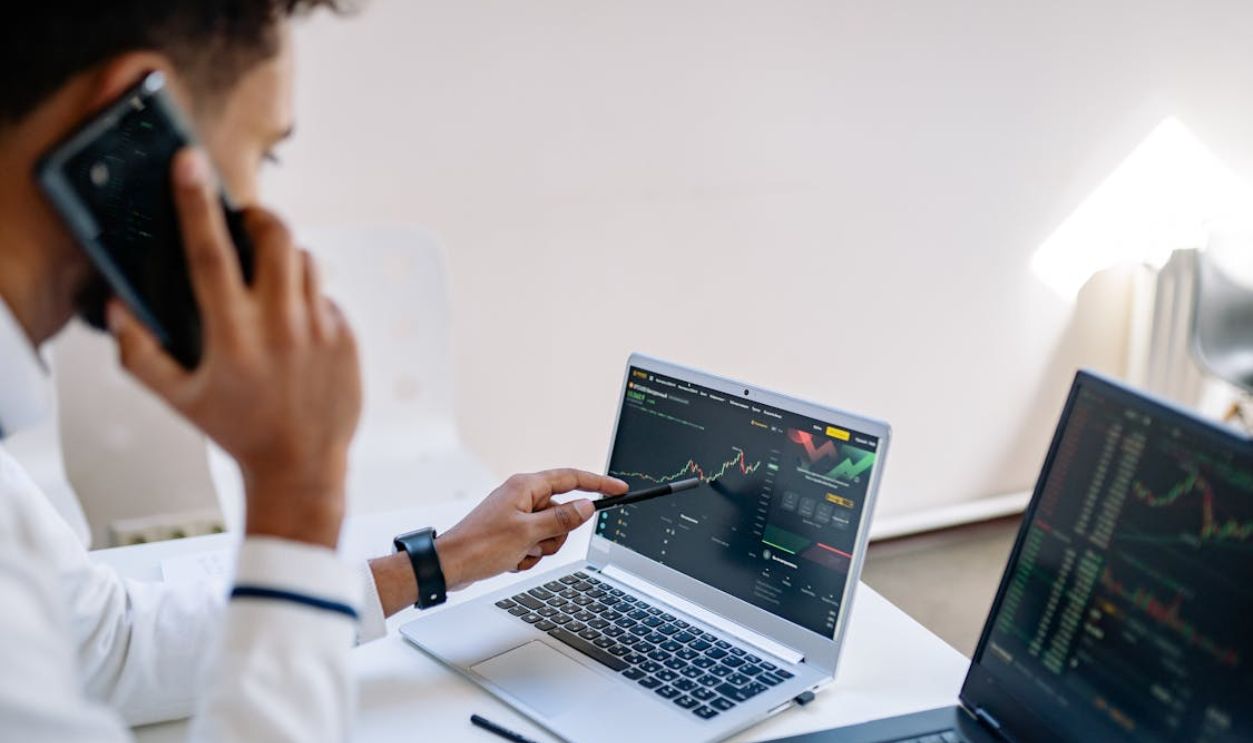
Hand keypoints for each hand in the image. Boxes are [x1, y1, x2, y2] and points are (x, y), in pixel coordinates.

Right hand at [107, 148, 361, 548]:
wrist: (302, 466)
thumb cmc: (238, 430)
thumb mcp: (176, 397)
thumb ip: (139, 351)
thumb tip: (120, 305)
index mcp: (233, 334)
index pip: (210, 253)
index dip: (196, 203)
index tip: (189, 164)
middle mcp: (281, 325)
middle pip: (277, 236)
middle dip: (259, 217)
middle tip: (245, 225)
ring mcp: (321, 329)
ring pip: (307, 260)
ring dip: (284, 258)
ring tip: (267, 282)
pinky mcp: (348, 336)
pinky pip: (326, 295)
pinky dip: (307, 298)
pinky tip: (293, 326)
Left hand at [435, 469, 627, 588]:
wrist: (449, 566)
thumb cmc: (480, 546)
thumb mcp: (528, 533)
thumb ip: (561, 519)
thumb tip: (586, 507)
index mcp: (526, 487)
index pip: (571, 479)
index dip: (598, 484)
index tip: (618, 489)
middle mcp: (522, 496)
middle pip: (562, 512)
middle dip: (556, 535)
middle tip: (536, 544)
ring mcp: (516, 515)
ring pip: (550, 532)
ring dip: (540, 549)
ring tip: (518, 554)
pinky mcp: (511, 532)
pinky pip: (534, 544)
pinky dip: (527, 556)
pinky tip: (510, 560)